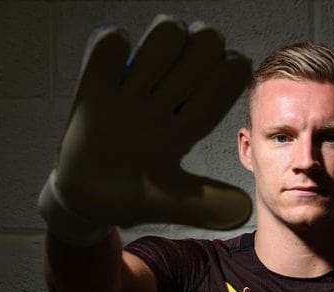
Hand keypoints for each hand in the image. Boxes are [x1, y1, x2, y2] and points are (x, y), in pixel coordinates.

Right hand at [49, 15, 251, 230]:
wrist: (88, 201)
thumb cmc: (135, 198)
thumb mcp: (174, 202)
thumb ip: (209, 205)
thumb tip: (246, 210)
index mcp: (189, 125)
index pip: (223, 85)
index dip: (229, 77)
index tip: (226, 79)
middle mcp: (166, 102)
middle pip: (202, 50)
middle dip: (201, 55)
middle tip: (181, 81)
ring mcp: (132, 92)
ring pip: (164, 37)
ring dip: (163, 46)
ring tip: (147, 77)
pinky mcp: (94, 87)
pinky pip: (108, 46)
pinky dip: (113, 46)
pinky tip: (110, 69)